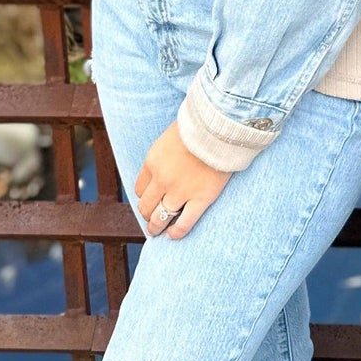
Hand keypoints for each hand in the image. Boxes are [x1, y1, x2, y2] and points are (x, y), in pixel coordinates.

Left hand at [134, 121, 229, 240]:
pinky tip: (173, 235)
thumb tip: (167, 161)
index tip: (150, 197)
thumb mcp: (172, 135)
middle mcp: (162, 179)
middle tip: (151, 217)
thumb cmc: (199, 125)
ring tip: (157, 230)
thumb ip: (166, 152)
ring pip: (160, 218)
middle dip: (147, 213)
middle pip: (146, 205)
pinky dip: (176, 232)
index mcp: (153, 162)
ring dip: (156, 226)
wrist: (221, 126)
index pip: (140, 188)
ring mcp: (181, 191)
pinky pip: (184, 223)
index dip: (145, 195)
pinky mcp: (201, 199)